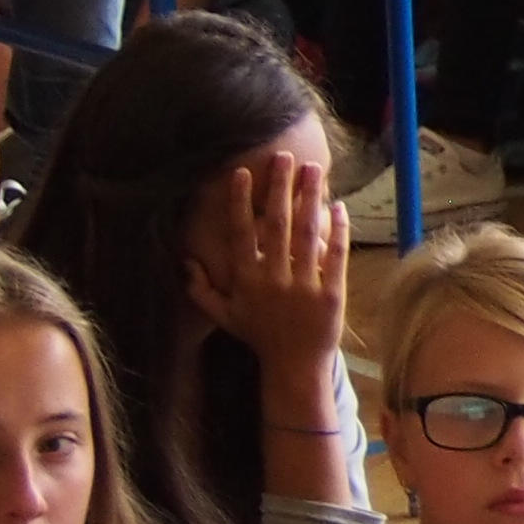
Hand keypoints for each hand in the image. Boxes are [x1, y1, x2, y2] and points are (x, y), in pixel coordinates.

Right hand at [184, 150, 347, 380]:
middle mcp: (273, 280)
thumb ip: (200, 290)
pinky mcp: (331, 294)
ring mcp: (304, 287)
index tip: (241, 173)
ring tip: (314, 170)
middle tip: (285, 157)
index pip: (240, 234)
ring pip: (306, 234)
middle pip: (276, 225)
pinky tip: (339, 207)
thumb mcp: (224, 316)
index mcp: (247, 281)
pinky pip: (335, 257)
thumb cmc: (259, 336)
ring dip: (310, 199)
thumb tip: (184, 262)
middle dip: (280, 189)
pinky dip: (338, 231)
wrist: (294, 366)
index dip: (239, 203)